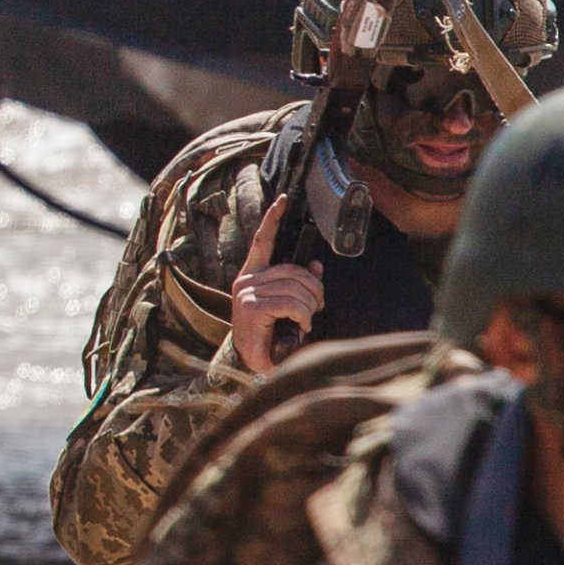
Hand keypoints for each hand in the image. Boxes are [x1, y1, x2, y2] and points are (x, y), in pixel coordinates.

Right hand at [227, 194, 326, 375]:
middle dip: (315, 291)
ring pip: (297, 287)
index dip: (273, 219)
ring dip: (311, 307)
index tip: (284, 200)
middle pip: (295, 270)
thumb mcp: (289, 306)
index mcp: (253, 275)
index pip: (263, 240)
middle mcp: (247, 279)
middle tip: (316, 311)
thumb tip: (316, 266)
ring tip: (306, 322)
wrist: (260, 365)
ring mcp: (247, 292)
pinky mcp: (252, 306)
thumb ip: (299, 285)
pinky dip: (304, 316)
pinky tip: (300, 328)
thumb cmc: (274, 335)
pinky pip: (292, 303)